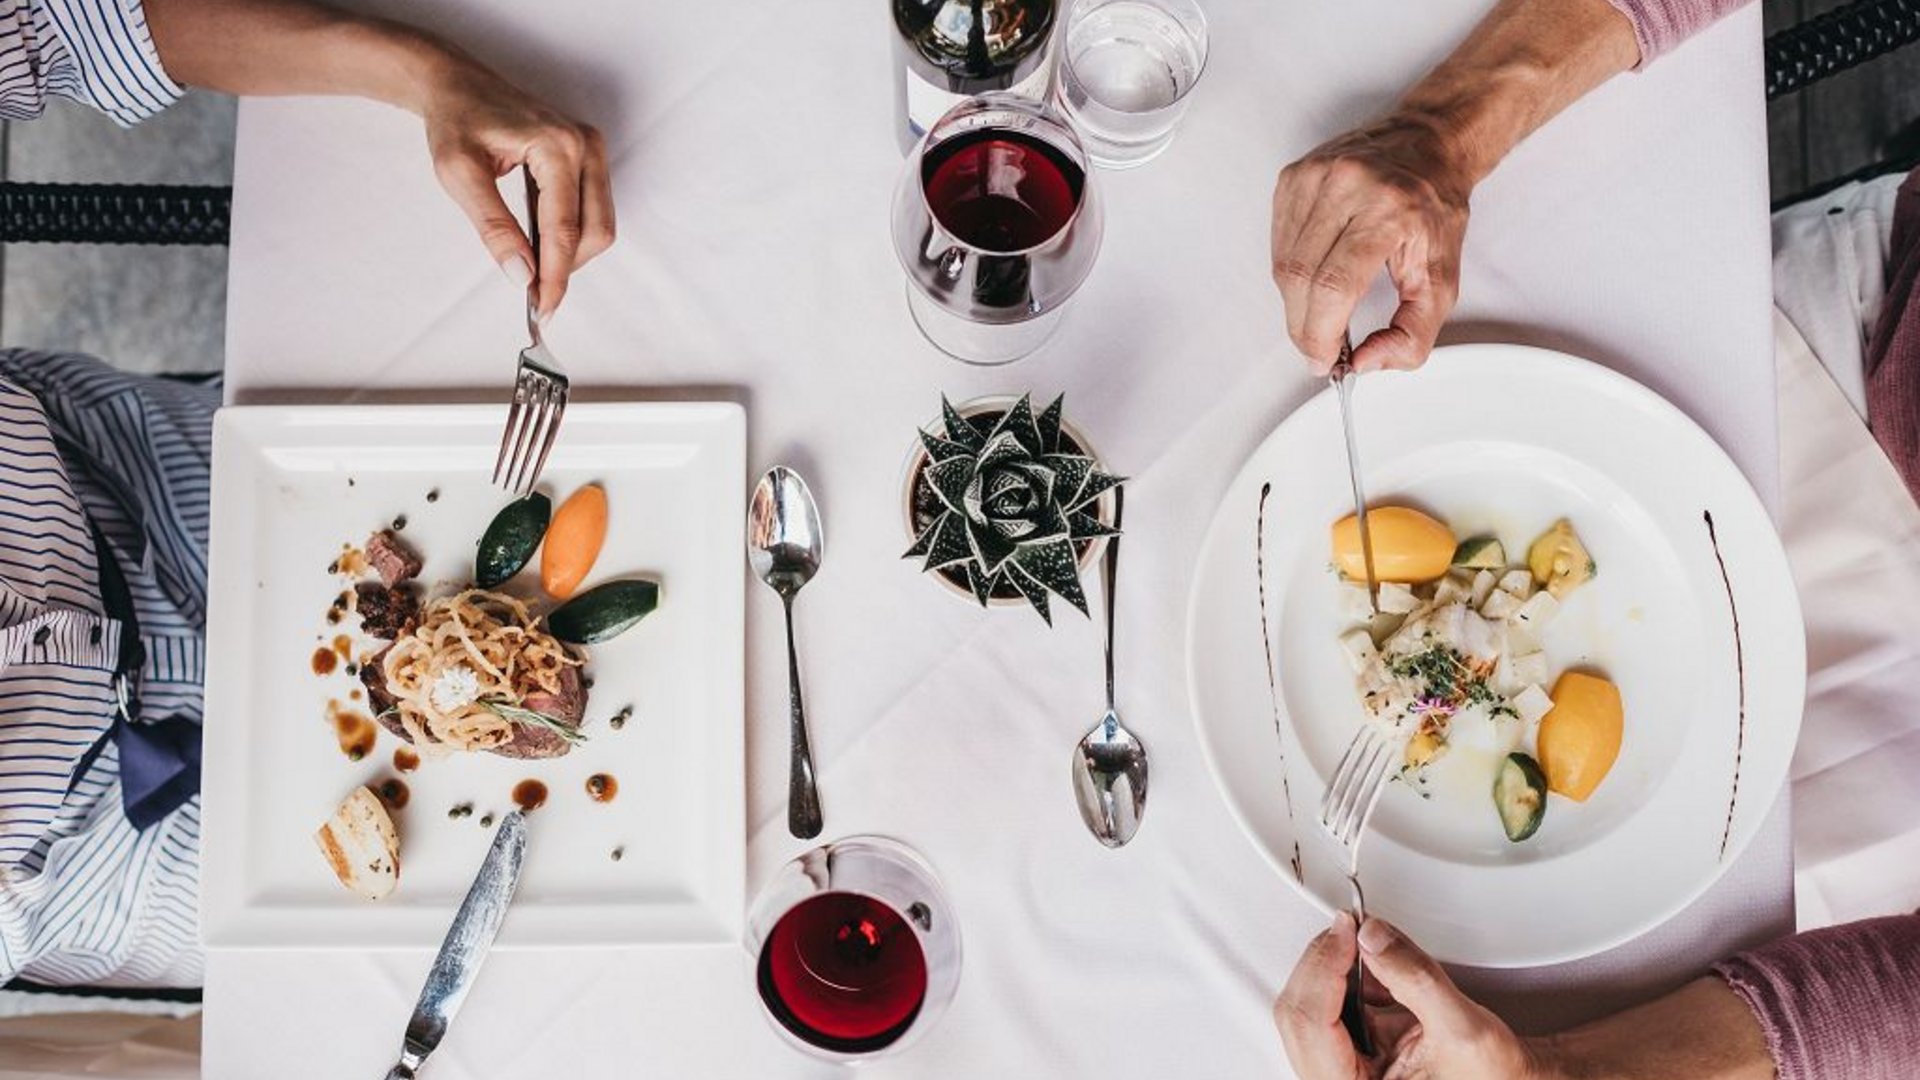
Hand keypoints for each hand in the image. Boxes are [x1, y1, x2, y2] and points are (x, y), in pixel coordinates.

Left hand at [419, 55, 614, 319]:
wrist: (456, 85)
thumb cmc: (455, 120)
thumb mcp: (460, 174)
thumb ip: (494, 227)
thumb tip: (522, 275)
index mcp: (556, 146)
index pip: (565, 228)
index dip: (556, 275)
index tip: (543, 309)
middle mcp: (584, 146)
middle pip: (596, 231)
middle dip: (567, 268)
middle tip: (535, 296)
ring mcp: (591, 150)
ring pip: (600, 224)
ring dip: (571, 255)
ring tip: (535, 270)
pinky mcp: (588, 157)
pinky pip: (593, 210)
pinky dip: (571, 237)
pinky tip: (541, 247)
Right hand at [1270, 114, 1469, 375]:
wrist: (1428, 144)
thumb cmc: (1435, 207)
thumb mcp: (1443, 279)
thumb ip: (1413, 334)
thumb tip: (1364, 362)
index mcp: (1389, 210)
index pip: (1333, 285)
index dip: (1320, 334)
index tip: (1324, 360)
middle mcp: (1347, 186)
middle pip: (1300, 278)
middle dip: (1305, 327)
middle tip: (1320, 347)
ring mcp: (1314, 177)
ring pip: (1283, 264)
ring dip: (1297, 302)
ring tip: (1322, 311)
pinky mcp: (1293, 177)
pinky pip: (1278, 242)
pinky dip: (1291, 272)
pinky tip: (1315, 275)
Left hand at [1275, 914, 1549, 1079]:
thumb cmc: (1491, 1077)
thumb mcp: (1462, 1027)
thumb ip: (1415, 978)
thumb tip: (1372, 936)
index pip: (1311, 1024)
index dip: (1326, 966)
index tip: (1346, 930)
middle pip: (1298, 1013)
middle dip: (1327, 963)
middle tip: (1354, 929)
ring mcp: (1337, 1069)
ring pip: (1307, 1006)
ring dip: (1337, 971)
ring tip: (1378, 960)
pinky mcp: (1345, 1053)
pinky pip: (1325, 1007)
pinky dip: (1347, 981)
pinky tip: (1376, 978)